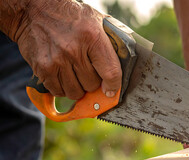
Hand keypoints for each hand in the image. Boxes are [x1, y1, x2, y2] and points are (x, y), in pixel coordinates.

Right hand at [6, 0, 121, 99]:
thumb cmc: (69, 15)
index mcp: (92, 37)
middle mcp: (74, 50)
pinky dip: (62, 88)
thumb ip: (111, 38)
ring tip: (75, 73)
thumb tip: (128, 57)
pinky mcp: (43, 69)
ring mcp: (57, 61)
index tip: (112, 90)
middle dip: (93, 82)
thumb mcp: (95, 19)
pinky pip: (58, 91)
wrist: (33, 10)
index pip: (111, 72)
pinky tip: (63, 75)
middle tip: (88, 71)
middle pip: (92, 85)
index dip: (114, 85)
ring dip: (78, 87)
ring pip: (75, 92)